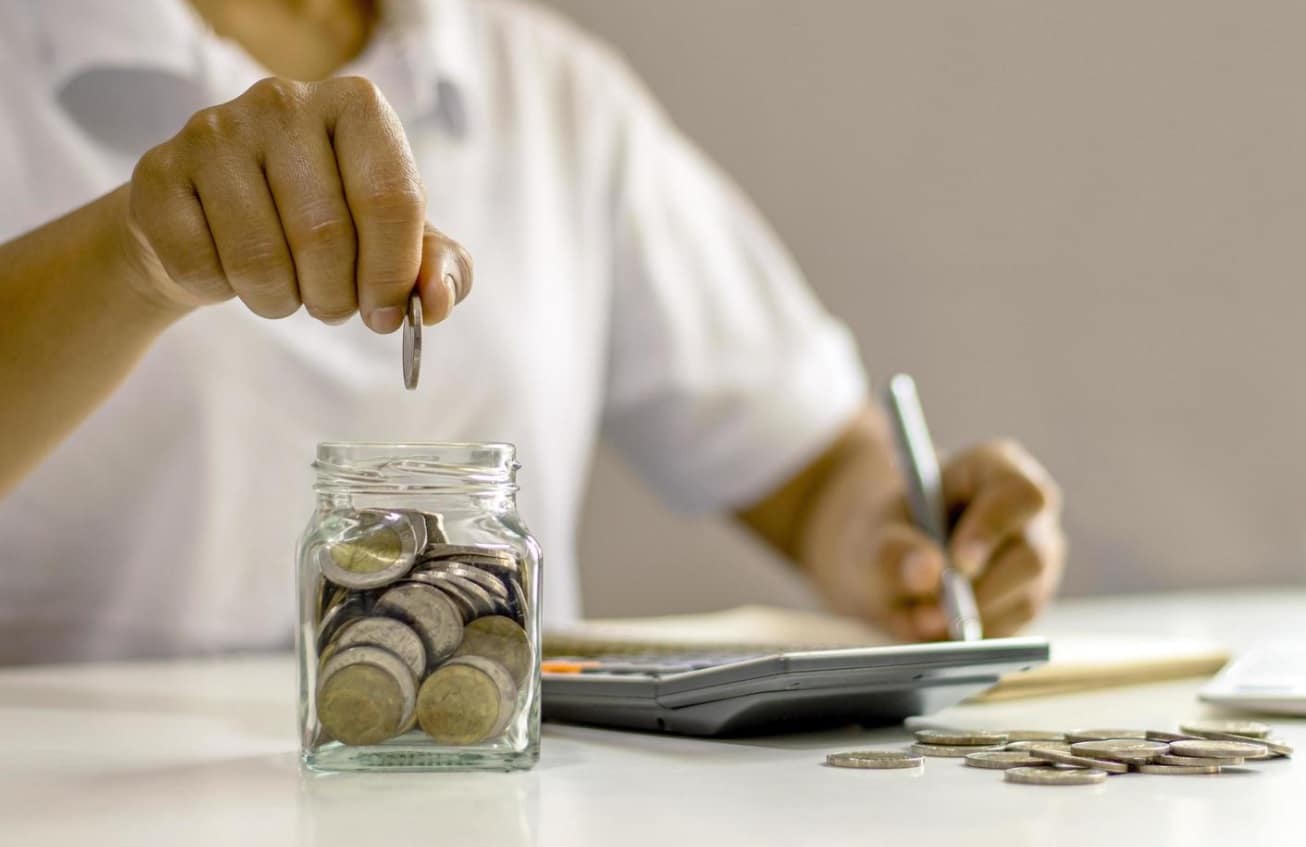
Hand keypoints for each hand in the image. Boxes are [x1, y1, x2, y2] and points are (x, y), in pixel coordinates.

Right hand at [122, 76, 470, 331]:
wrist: (217, 222)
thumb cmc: (323, 225)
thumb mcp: (395, 242)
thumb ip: (437, 267)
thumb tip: (438, 302)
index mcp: (357, 106)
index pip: (392, 200)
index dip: (393, 275)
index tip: (387, 312)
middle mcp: (283, 102)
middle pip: (326, 236)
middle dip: (336, 297)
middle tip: (332, 305)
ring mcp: (213, 130)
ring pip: (261, 260)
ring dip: (280, 301)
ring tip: (284, 287)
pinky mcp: (158, 172)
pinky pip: (202, 267)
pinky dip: (222, 291)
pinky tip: (228, 267)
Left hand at [800, 438, 1065, 640]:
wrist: (887, 561)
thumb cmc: (886, 532)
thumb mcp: (873, 535)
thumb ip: (893, 550)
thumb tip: (928, 574)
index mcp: (997, 470)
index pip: (1020, 495)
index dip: (993, 529)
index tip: (958, 562)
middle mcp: (1029, 516)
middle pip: (1031, 557)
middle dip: (979, 592)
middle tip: (928, 613)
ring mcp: (1036, 562)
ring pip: (1024, 601)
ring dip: (971, 621)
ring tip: (919, 621)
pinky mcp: (1027, 603)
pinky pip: (1013, 632)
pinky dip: (972, 640)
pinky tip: (936, 633)